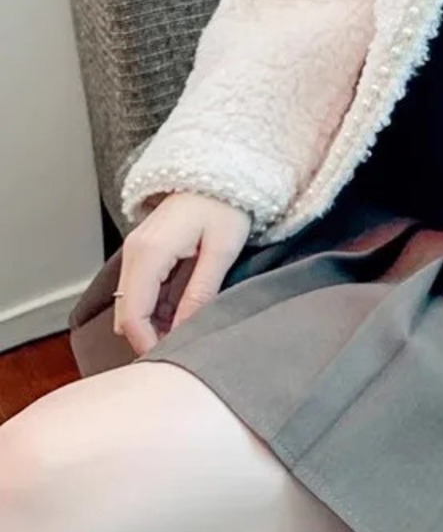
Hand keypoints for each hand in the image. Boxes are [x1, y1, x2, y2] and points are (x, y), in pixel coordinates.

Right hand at [113, 192, 251, 356]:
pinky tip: (182, 312)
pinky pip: (143, 288)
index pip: (133, 314)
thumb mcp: (221, 250)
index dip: (147, 342)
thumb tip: (186, 329)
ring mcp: (137, 251)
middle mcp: (135, 253)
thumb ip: (201, 291)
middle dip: (149, 336)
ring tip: (186, 334)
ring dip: (154, 322)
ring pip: (133, 302)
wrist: (221, 172)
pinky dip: (157, 306)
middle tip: (179, 351)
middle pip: (127, 312)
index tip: (169, 358)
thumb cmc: (226, 204)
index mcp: (150, 252)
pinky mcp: (146, 251)